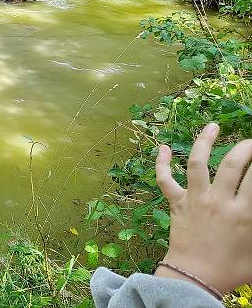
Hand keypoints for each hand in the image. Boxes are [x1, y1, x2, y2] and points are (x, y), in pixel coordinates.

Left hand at [154, 122, 251, 293]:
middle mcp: (219, 201)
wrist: (195, 279)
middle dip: (247, 147)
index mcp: (244, 213)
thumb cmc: (231, 269)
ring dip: (204, 141)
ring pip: (199, 163)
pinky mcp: (176, 204)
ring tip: (212, 126)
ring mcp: (196, 200)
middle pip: (235, 164)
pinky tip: (164, 147)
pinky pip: (165, 180)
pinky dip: (162, 163)